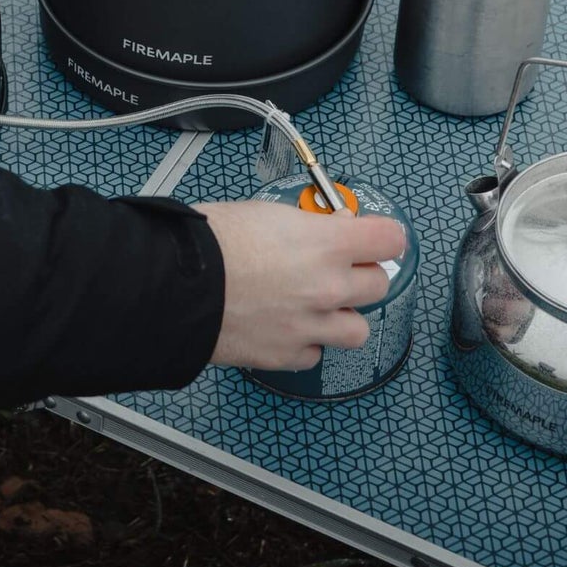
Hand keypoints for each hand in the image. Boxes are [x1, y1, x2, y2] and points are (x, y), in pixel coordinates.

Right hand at [196, 200, 405, 371]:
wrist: (177, 285)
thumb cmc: (208, 243)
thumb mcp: (262, 211)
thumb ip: (302, 224)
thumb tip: (317, 228)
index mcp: (325, 243)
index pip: (389, 239)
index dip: (383, 235)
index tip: (375, 236)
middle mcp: (328, 287)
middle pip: (379, 284)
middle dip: (361, 273)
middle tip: (337, 266)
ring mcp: (311, 326)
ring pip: (358, 329)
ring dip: (342, 316)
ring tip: (316, 305)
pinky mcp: (287, 355)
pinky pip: (314, 354)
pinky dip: (304, 342)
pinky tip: (284, 326)